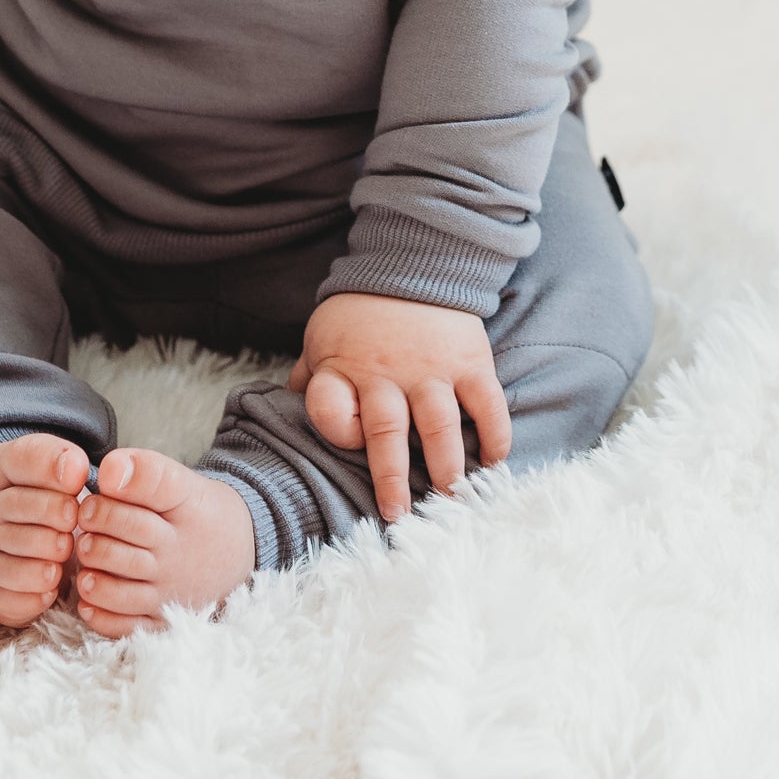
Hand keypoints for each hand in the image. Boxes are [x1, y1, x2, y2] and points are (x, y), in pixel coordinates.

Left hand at [287, 291, 510, 523]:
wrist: (413, 262)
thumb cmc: (362, 312)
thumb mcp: (323, 337)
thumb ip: (310, 374)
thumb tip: (284, 403)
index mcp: (345, 369)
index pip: (330, 410)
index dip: (338, 431)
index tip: (354, 444)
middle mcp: (387, 374)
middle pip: (386, 432)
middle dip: (392, 479)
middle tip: (398, 515)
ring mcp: (432, 370)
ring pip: (439, 427)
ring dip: (446, 468)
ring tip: (450, 498)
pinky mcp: (470, 363)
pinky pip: (486, 405)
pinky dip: (494, 436)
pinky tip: (493, 461)